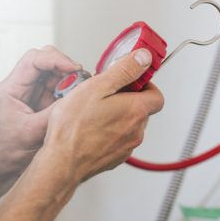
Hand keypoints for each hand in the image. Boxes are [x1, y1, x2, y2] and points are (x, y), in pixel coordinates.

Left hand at [0, 46, 83, 182]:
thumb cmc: (5, 152)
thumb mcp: (32, 132)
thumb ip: (55, 114)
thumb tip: (78, 99)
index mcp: (11, 89)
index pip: (33, 60)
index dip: (56, 59)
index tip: (74, 68)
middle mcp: (21, 89)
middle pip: (45, 62)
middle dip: (66, 68)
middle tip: (81, 81)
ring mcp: (32, 96)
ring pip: (55, 76)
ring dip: (70, 82)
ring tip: (80, 95)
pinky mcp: (41, 105)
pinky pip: (58, 92)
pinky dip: (70, 94)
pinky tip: (77, 103)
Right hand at [39, 48, 163, 183]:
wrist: (62, 162)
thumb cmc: (74, 127)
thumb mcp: (97, 86)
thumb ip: (124, 70)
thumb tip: (144, 58)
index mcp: (136, 111)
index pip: (157, 95)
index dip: (145, 86)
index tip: (131, 81)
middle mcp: (136, 131)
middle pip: (142, 110)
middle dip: (128, 100)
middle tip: (106, 95)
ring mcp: (127, 147)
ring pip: (130, 125)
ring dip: (118, 117)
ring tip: (94, 113)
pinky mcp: (116, 157)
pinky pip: (119, 140)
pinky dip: (110, 133)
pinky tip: (91, 129)